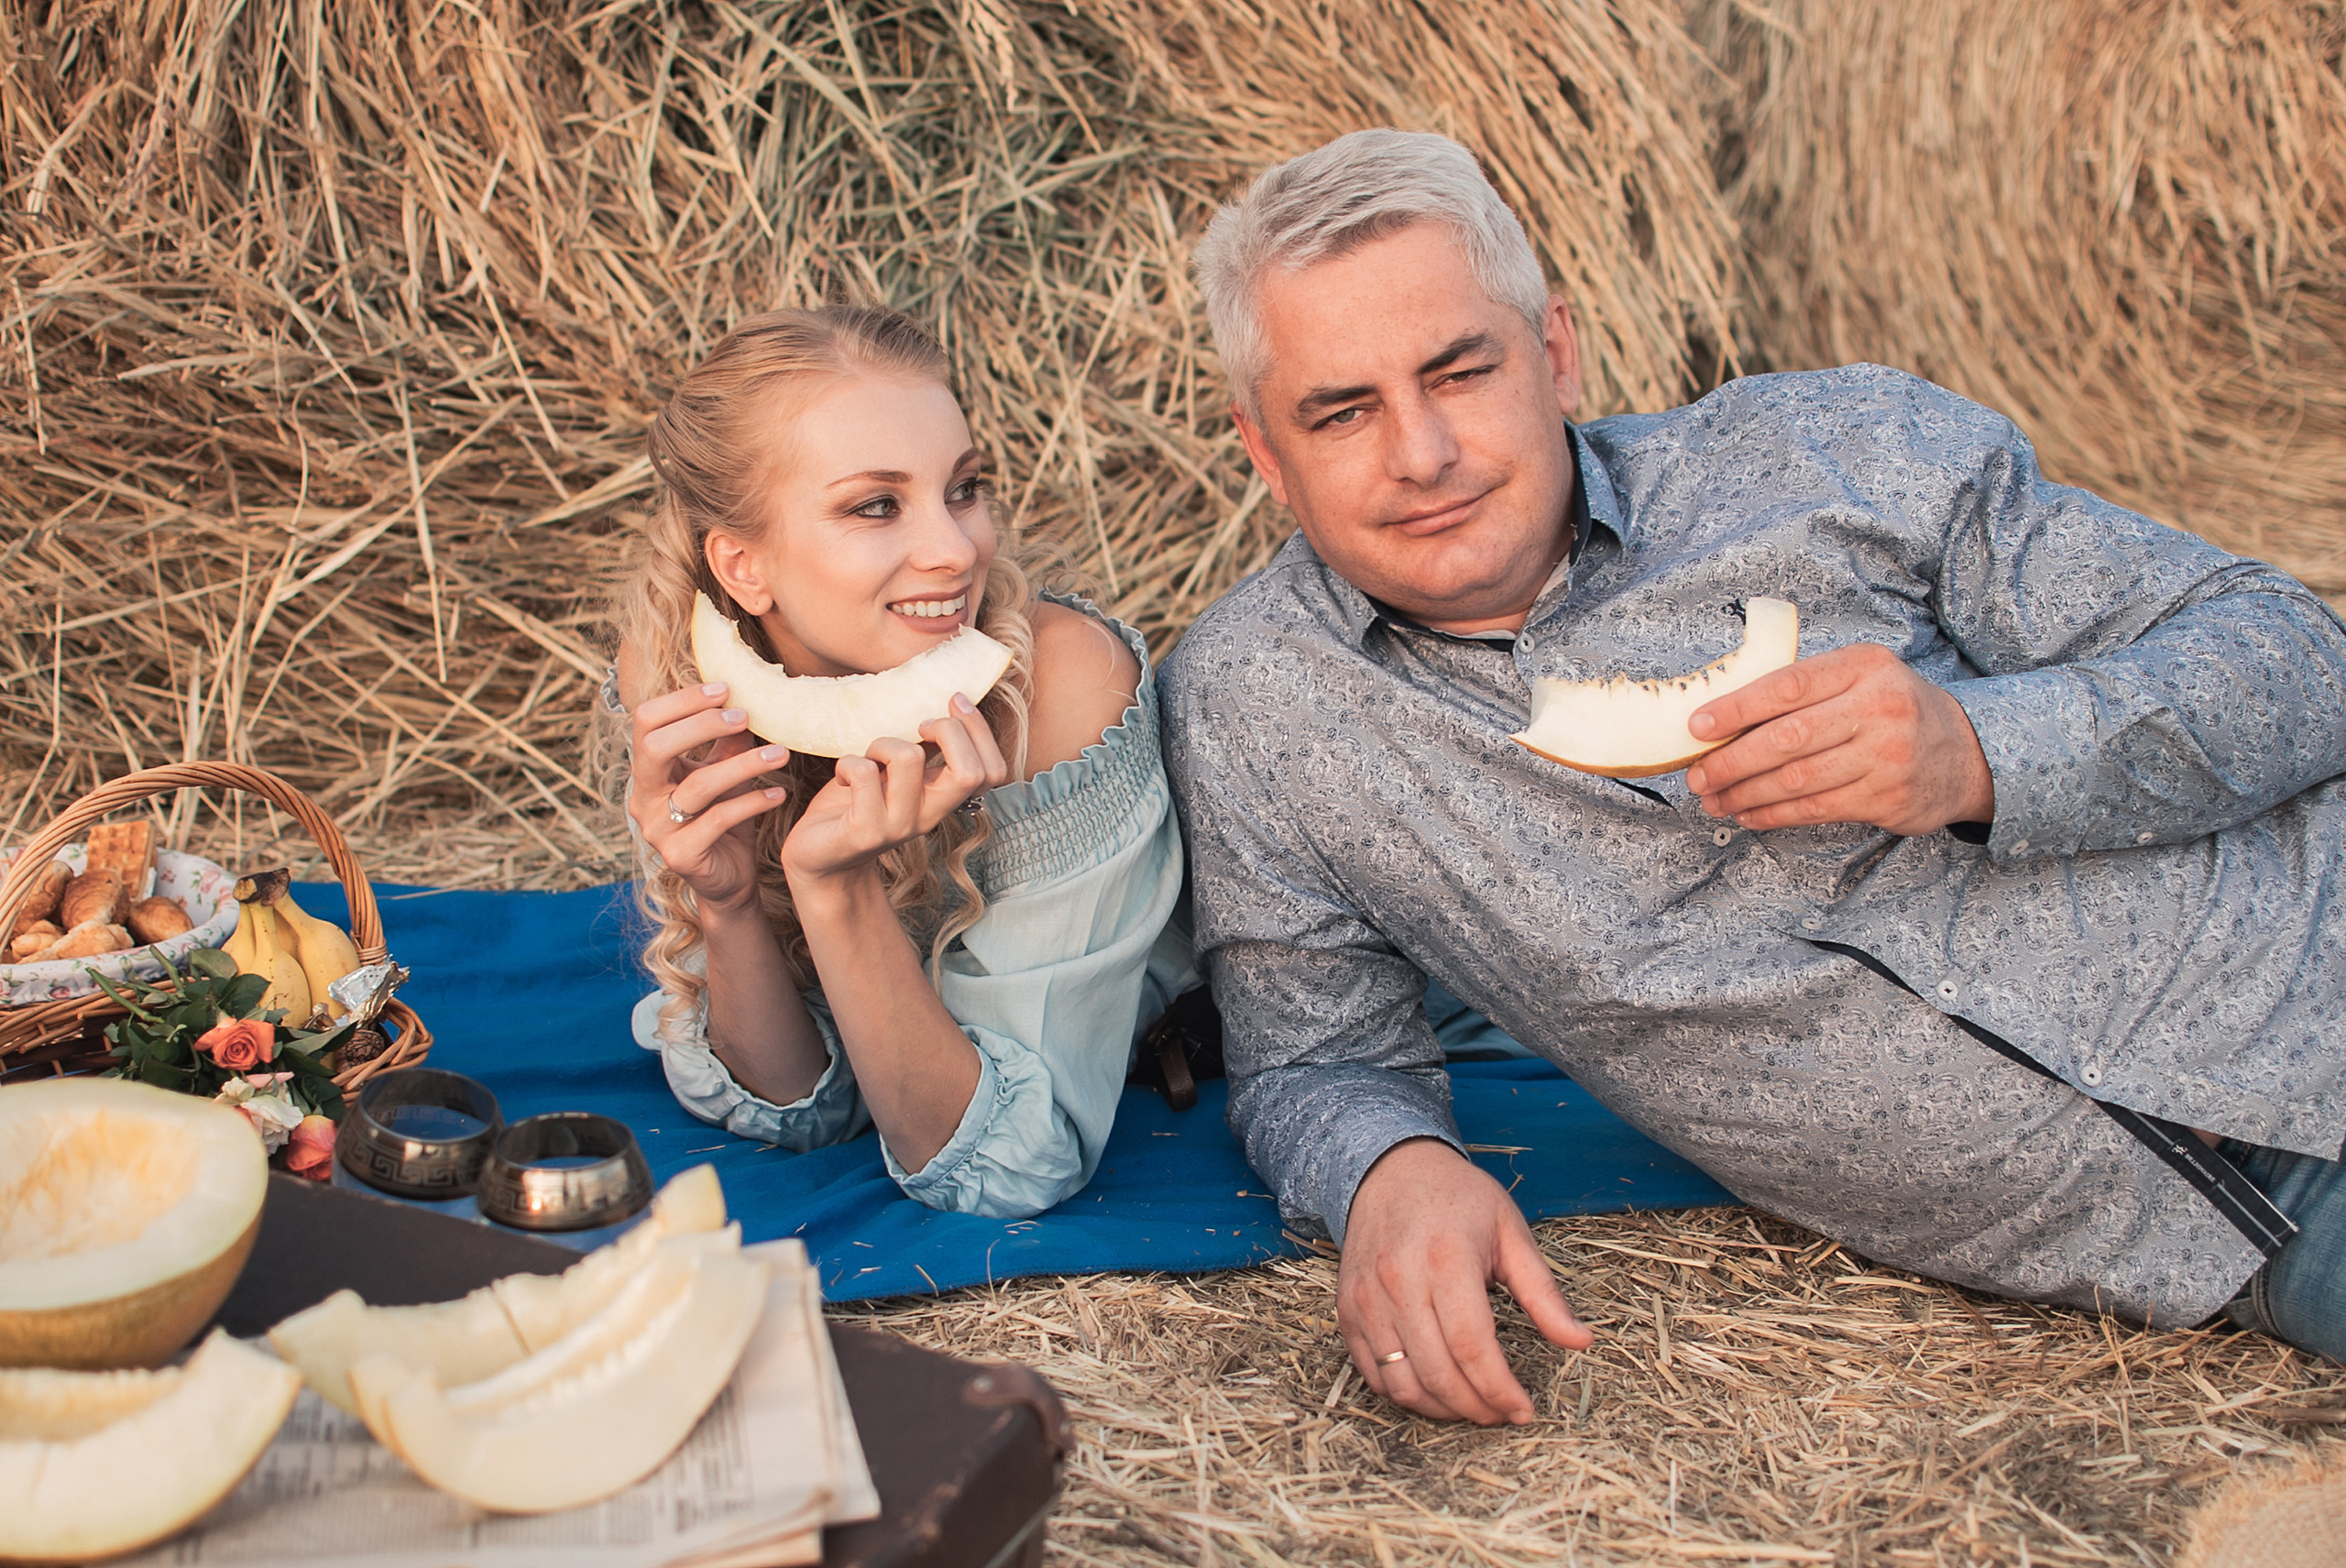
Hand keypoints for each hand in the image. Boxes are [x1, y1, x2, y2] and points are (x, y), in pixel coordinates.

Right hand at [626, 681, 790, 912]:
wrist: (728, 879)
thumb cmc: (724, 818)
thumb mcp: (726, 774)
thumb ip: (727, 741)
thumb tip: (744, 698)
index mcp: (648, 772)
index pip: (646, 722)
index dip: (682, 702)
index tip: (725, 689)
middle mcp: (644, 798)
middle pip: (655, 748)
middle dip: (701, 725)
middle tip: (743, 717)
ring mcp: (658, 829)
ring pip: (698, 785)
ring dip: (743, 765)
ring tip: (780, 753)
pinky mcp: (681, 855)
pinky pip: (718, 820)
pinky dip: (752, 803)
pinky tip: (778, 793)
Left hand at [780, 695, 1011, 888]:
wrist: (819, 856)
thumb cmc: (856, 803)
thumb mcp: (896, 773)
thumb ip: (923, 749)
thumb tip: (945, 706)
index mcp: (942, 799)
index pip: (992, 772)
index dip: (979, 730)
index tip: (952, 703)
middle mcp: (929, 816)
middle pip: (969, 772)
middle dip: (948, 730)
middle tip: (918, 726)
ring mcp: (899, 826)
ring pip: (908, 758)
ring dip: (882, 743)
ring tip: (868, 757)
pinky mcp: (865, 831)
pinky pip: (863, 772)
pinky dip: (847, 763)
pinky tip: (842, 777)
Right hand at [1337, 1139, 1593, 1424]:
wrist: (1389, 1169)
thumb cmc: (1458, 1198)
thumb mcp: (1511, 1232)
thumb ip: (1543, 1292)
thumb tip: (1580, 1342)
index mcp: (1446, 1260)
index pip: (1473, 1348)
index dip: (1500, 1390)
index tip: (1523, 1410)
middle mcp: (1399, 1282)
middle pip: (1438, 1373)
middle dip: (1476, 1407)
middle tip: (1501, 1412)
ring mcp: (1367, 1299)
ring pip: (1403, 1382)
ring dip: (1440, 1408)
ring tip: (1470, 1405)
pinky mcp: (1348, 1310)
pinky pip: (1372, 1373)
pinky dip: (1404, 1394)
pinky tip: (1434, 1390)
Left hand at [1684, 643, 1994, 835]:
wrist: (1965, 753)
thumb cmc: (1892, 709)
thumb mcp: (1861, 677)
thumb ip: (1806, 687)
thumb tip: (1723, 714)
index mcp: (1864, 666)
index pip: (1788, 685)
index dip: (1736, 708)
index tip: (1697, 727)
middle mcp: (1879, 707)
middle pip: (1788, 738)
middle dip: (1732, 760)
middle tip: (1697, 775)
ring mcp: (1886, 756)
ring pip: (1797, 779)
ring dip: (1745, 793)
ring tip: (1714, 799)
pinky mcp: (1887, 797)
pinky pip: (1816, 808)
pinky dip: (1773, 814)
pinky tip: (1748, 814)